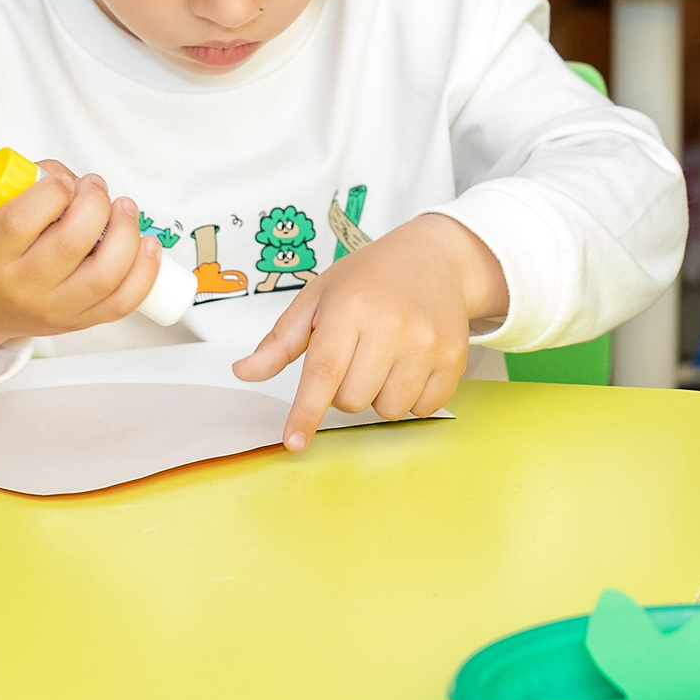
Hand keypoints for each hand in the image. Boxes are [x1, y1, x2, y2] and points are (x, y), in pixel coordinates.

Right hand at [0, 160, 161, 357]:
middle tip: (96, 187)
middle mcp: (23, 287)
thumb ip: (25, 184)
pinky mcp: (79, 321)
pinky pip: (122, 302)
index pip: (22, 221)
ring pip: (105, 274)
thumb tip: (73, 178)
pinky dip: (144, 271)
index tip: (65, 180)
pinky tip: (147, 244)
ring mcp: (54, 309)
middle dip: (95, 204)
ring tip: (124, 208)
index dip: (52, 192)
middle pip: (72, 243)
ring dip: (126, 233)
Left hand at [232, 214, 508, 451]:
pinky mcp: (454, 357)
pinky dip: (411, 397)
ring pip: (388, 409)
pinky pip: (423, 408)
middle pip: (352, 400)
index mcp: (349, 307)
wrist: (435, 259)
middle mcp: (391, 324)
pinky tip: (410, 365)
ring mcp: (428, 342)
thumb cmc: (371, 278)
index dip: (306, 412)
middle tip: (355, 357)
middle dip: (345, 391)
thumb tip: (244, 372)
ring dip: (379, 395)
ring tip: (385, 359)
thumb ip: (280, 341)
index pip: (323, 371)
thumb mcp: (318, 297)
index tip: (294, 441)